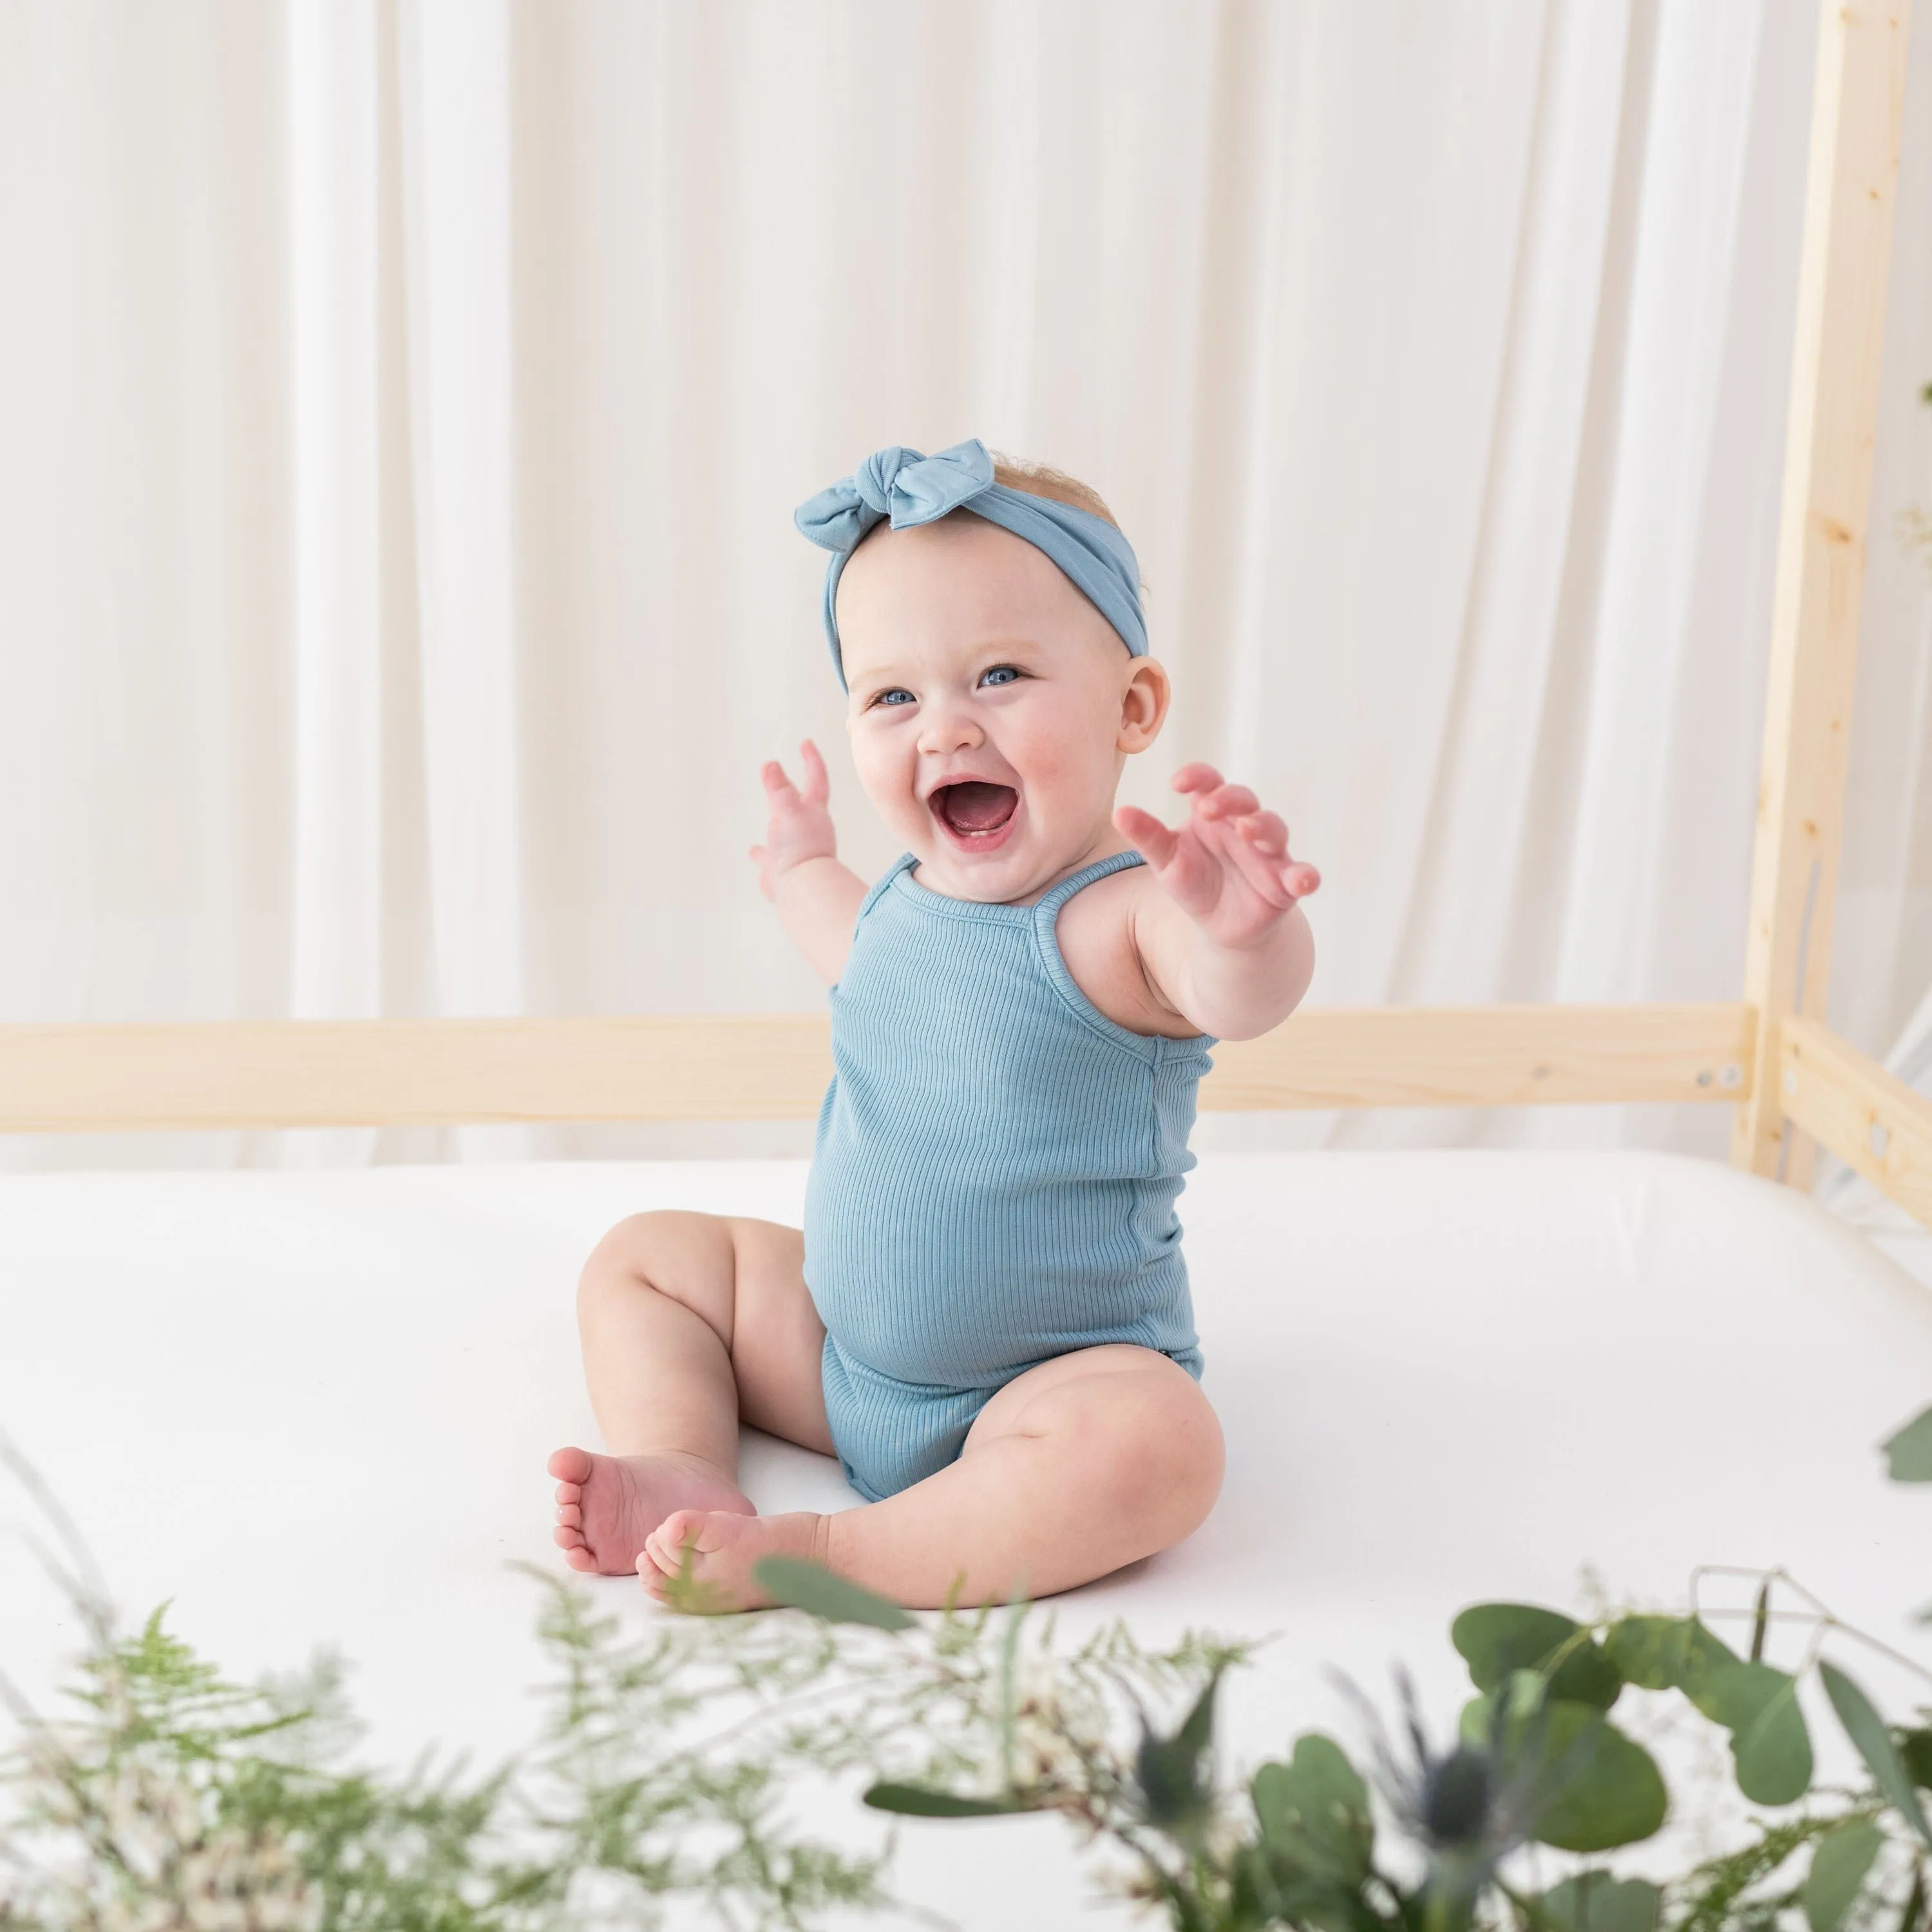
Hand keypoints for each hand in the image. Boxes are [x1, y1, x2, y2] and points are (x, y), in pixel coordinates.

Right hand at [750, 740, 838, 899]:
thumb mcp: (788, 810)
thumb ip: (778, 788)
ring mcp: (794, 850)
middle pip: (801, 804)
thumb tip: (770, 764)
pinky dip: (762, 854)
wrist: (801, 889)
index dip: (812, 759)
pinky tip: (754, 852)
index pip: (816, 778)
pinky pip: (770, 858)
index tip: (806, 742)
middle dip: (794, 790)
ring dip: (778, 823)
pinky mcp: (781, 869)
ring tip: (769, 819)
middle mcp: (808, 829)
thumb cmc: (800, 846)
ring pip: (786, 831)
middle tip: (784, 777)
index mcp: (814, 812)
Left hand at [1114, 764, 1320, 950]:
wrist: (1220, 925)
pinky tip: (1303, 881)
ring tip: (1246, 831)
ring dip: (1263, 826)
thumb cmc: (1195, 883)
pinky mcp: (1285, 883)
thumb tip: (1119, 813)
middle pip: (1244, 800)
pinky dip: (1306, 876)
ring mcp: (1268, 853)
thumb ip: (1148, 837)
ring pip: (1275, 829)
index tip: (1176, 783)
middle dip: (1229, 800)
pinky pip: (1303, 875)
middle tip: (1206, 808)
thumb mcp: (1166, 862)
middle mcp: (1243, 826)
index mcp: (1212, 813)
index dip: (1198, 776)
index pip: (1209, 782)